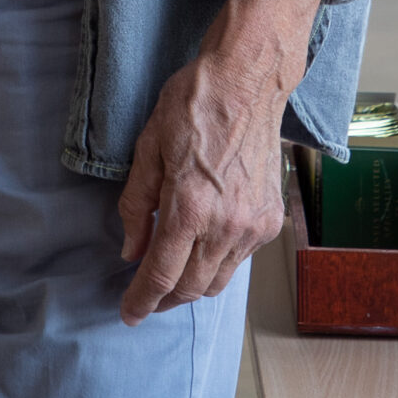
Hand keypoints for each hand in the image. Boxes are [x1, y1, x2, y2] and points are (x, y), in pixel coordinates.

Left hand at [117, 0, 330, 325]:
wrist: (246, 82)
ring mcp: (253, 226)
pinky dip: (218, 264)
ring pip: (218, 281)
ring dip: (192, 287)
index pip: (160, 275)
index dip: (141, 301)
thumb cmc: (192, 105)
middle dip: (164, 299)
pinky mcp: (270, 220)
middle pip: (191, 288)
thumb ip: (137, 204)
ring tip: (172, 277)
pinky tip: (203, 247)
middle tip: (145, 296)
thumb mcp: (148, 147)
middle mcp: (226, 226)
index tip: (128, 315)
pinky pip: (239, 260)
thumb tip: (131, 249)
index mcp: (189, 208)